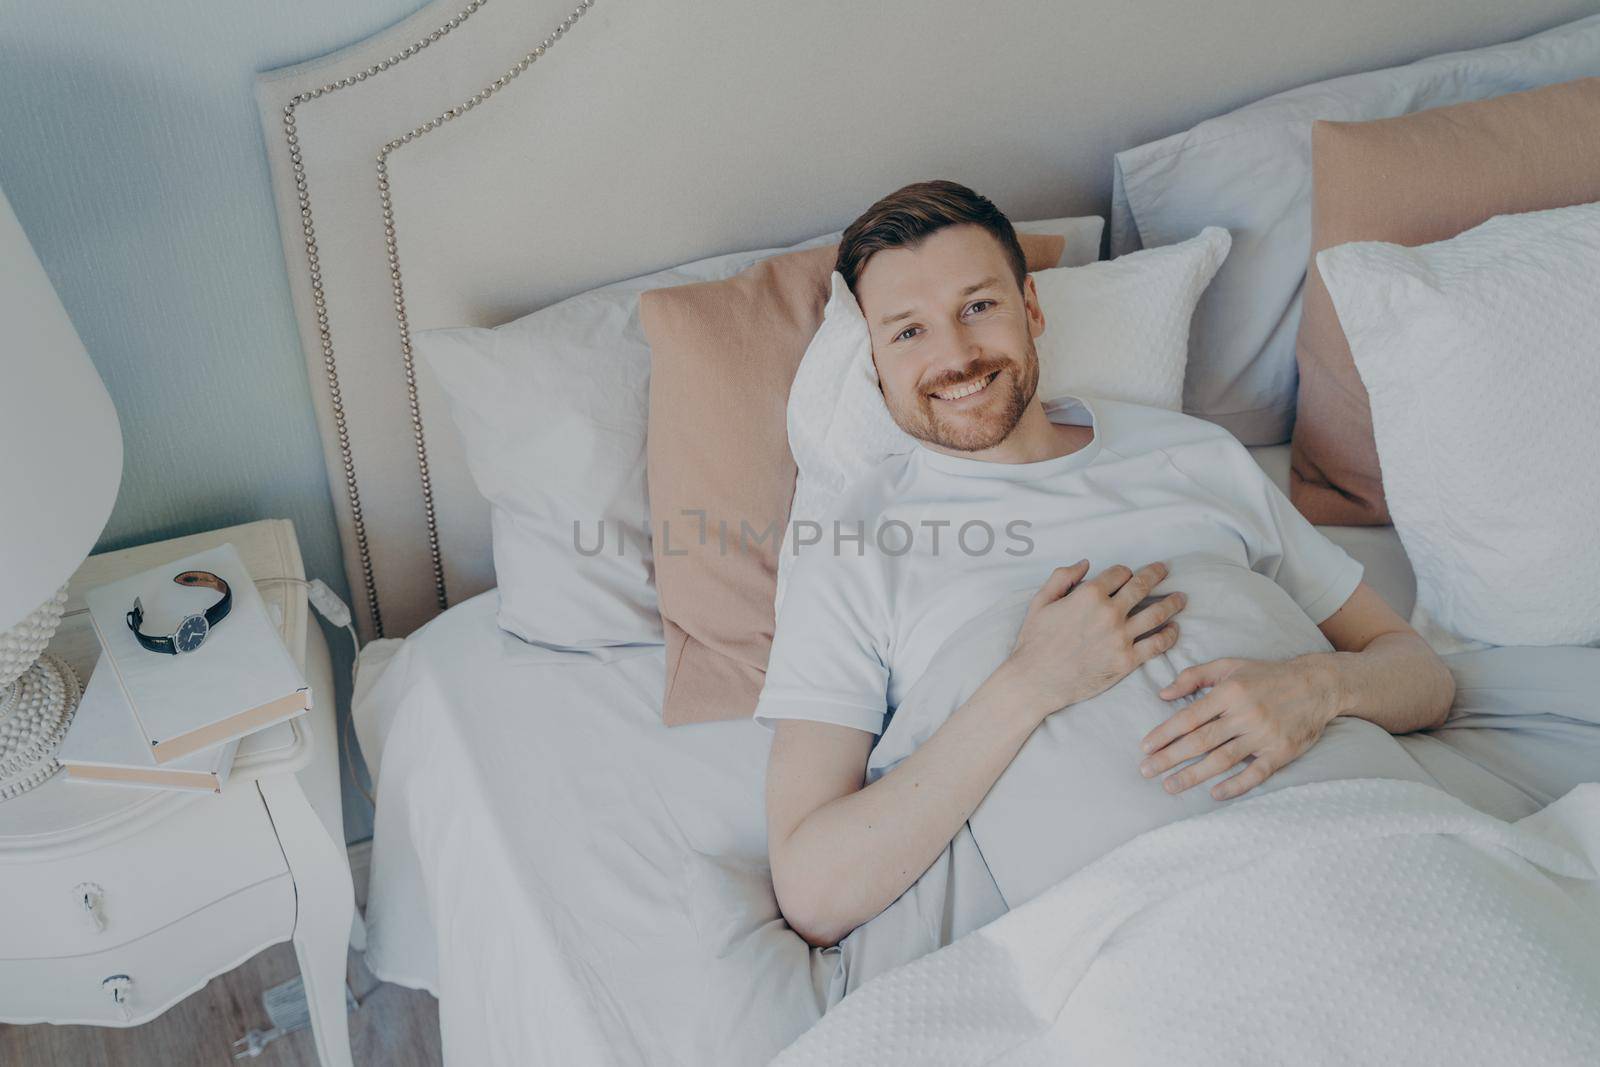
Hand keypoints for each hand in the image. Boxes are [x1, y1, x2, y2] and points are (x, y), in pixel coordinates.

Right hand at [1005, 560, 1185, 724]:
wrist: (1036, 680)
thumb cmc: (1035, 641)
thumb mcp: (1040, 602)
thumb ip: (1062, 577)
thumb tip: (1086, 564)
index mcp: (1089, 594)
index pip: (1119, 573)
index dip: (1125, 571)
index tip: (1128, 575)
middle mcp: (1109, 612)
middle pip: (1142, 586)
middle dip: (1157, 575)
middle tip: (1165, 570)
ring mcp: (1121, 637)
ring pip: (1157, 613)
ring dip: (1173, 602)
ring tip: (1181, 598)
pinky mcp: (1127, 660)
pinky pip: (1157, 644)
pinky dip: (1170, 635)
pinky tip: (1174, 629)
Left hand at [1138, 657, 1337, 800]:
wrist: (1318, 685)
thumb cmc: (1267, 675)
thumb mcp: (1230, 666)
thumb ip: (1194, 676)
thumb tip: (1163, 694)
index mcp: (1229, 692)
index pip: (1189, 717)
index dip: (1164, 734)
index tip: (1145, 748)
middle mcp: (1244, 714)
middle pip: (1200, 741)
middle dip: (1169, 758)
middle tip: (1146, 772)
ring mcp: (1263, 735)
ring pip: (1222, 759)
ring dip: (1194, 775)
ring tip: (1170, 786)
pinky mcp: (1281, 751)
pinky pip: (1256, 773)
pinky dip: (1236, 785)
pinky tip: (1216, 794)